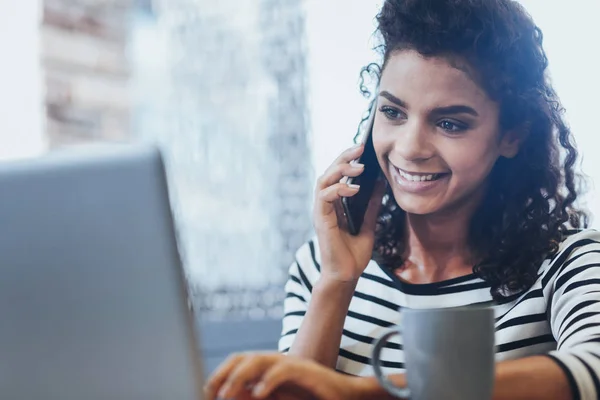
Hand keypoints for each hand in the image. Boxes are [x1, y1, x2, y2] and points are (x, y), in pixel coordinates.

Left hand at [204, 352, 365, 399]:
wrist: (342, 395)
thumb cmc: (309, 397)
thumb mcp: (277, 399)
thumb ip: (255, 395)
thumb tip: (232, 395)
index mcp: (268, 366)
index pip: (237, 361)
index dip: (220, 374)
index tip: (207, 391)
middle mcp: (276, 360)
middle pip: (243, 357)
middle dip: (224, 373)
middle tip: (211, 393)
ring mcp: (289, 362)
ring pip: (258, 359)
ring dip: (239, 376)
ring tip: (227, 395)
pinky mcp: (303, 369)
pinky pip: (281, 370)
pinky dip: (267, 381)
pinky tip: (257, 394)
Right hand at [314, 144, 385, 282]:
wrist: (347, 276)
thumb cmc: (353, 255)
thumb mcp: (368, 224)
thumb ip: (371, 205)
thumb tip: (380, 183)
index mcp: (334, 205)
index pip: (337, 175)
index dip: (347, 160)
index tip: (362, 150)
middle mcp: (325, 205)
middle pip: (329, 172)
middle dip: (343, 158)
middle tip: (360, 148)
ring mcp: (321, 212)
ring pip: (324, 180)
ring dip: (341, 170)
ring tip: (359, 167)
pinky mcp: (321, 220)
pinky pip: (324, 197)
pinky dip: (338, 189)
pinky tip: (354, 188)